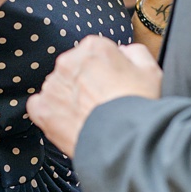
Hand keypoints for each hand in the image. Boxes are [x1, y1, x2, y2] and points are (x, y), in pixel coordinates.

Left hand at [26, 36, 161, 154]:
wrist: (125, 143)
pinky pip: (39, 105)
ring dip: (69, 97)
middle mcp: (68, 62)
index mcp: (93, 48)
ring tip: (89, 116)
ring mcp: (53, 86)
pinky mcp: (42, 109)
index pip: (94, 52)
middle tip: (103, 103)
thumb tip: (123, 51)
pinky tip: (68, 122)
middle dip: (85, 82)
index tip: (112, 84)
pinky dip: (49, 112)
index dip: (106, 70)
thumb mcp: (151, 71)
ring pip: (58, 87)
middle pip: (74, 68)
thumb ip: (134, 52)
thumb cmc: (140, 107)